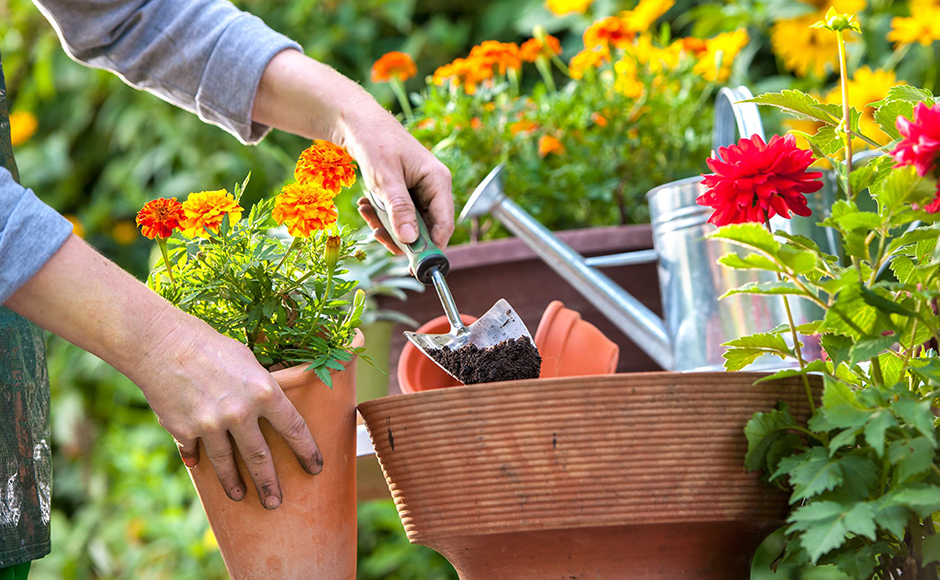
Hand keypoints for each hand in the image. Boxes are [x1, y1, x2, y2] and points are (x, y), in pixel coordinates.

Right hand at [124, 312, 322, 508]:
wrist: (162, 344)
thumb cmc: (209, 345)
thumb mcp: (247, 360)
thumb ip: (260, 387)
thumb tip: (270, 408)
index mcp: (264, 391)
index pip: (294, 429)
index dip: (307, 451)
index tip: (315, 467)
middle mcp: (241, 413)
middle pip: (261, 458)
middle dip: (270, 484)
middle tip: (276, 502)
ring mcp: (212, 425)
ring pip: (227, 464)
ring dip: (235, 484)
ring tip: (241, 495)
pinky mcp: (185, 431)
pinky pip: (195, 452)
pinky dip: (197, 459)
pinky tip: (199, 467)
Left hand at [252, 50, 454, 254]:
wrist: (358, 122)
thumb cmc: (374, 142)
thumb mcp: (385, 179)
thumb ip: (400, 209)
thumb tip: (411, 240)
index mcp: (438, 180)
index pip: (445, 224)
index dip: (431, 247)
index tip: (413, 265)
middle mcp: (434, 187)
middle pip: (427, 228)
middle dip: (401, 235)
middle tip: (377, 235)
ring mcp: (421, 190)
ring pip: (410, 224)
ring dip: (387, 225)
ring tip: (367, 212)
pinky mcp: (407, 192)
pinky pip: (399, 215)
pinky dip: (382, 216)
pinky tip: (367, 206)